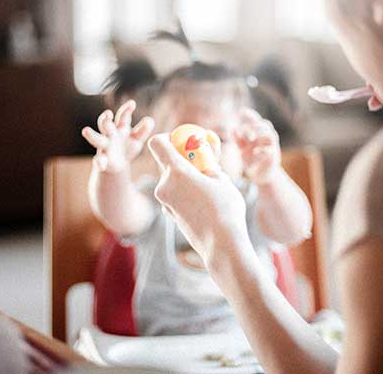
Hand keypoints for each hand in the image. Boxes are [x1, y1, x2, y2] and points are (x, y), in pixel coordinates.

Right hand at [81, 100, 154, 172]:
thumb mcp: (137, 138)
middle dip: (105, 119)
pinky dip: (99, 162)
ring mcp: (104, 147)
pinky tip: (100, 164)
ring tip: (86, 130)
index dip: (127, 109)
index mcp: (120, 128)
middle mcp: (110, 135)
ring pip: (96, 139)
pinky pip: (98, 160)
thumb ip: (143, 130)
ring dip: (92, 135)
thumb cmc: (127, 147)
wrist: (117, 165)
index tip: (132, 103)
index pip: (122, 116)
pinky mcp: (102, 160)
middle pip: (105, 124)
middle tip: (107, 114)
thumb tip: (150, 120)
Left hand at [147, 134, 249, 267]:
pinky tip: (203, 201)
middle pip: (165, 162)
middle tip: (202, 162)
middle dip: (182, 159)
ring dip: (185, 176)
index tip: (183, 142)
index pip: (157, 143)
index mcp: (176, 172)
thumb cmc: (225, 209)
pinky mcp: (169, 214)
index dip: (168, 138)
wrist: (222, 245)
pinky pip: (174, 194)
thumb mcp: (222, 179)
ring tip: (208, 185)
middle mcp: (164, 185)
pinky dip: (184, 191)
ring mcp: (164, 202)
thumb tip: (204, 154)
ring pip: (171, 179)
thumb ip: (208, 163)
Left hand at [234, 108, 281, 183]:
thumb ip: (238, 140)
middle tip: (245, 131)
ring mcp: (272, 148)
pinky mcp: (273, 158)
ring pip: (271, 134)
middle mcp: (267, 139)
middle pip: (266, 125)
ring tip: (251, 138)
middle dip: (255, 125)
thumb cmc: (253, 161)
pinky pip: (270, 150)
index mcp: (259, 136)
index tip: (242, 111)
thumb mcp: (243, 149)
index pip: (257, 121)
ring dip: (261, 134)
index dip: (251, 116)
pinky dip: (262, 149)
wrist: (262, 176)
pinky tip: (254, 152)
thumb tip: (232, 128)